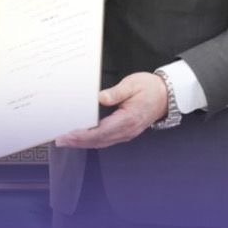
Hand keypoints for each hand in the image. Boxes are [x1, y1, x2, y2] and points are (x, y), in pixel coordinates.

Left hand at [54, 72, 168, 148]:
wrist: (167, 95)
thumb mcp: (132, 84)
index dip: (83, 135)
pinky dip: (92, 141)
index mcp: (128, 119)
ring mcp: (127, 133)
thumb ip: (115, 93)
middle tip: (60, 140)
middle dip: (78, 141)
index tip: (69, 134)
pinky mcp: (125, 132)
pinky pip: (106, 140)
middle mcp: (127, 130)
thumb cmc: (150, 88)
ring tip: (67, 141)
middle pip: (98, 141)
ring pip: (101, 142)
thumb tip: (100, 98)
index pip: (101, 131)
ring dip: (83, 143)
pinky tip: (82, 138)